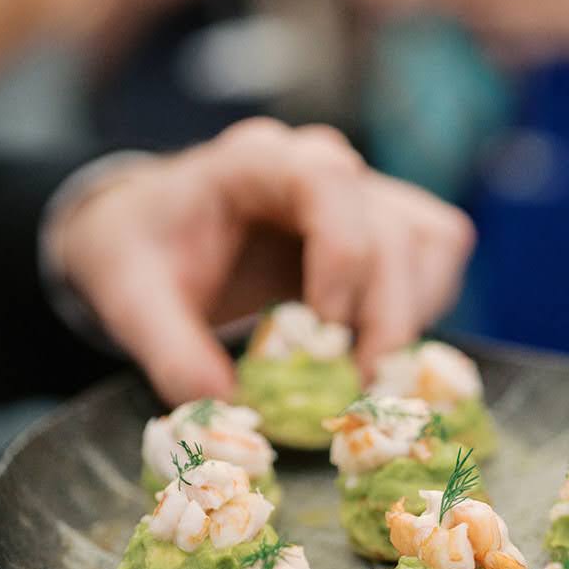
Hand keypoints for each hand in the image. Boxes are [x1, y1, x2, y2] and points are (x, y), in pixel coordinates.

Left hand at [46, 119, 475, 402]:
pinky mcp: (385, 226)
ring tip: (367, 373)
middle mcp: (319, 166)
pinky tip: (378, 348)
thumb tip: (222, 405)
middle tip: (356, 388)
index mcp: (254, 163)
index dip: (341, 253)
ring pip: (429, 241)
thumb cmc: (144, 253)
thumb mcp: (131, 300)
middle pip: (390, 228)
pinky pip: (437, 255)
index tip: (324, 327)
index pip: (326, 181)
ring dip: (412, 314)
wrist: (152, 233)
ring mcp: (361, 193)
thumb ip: (169, 351)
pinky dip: (423, 307)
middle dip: (383, 315)